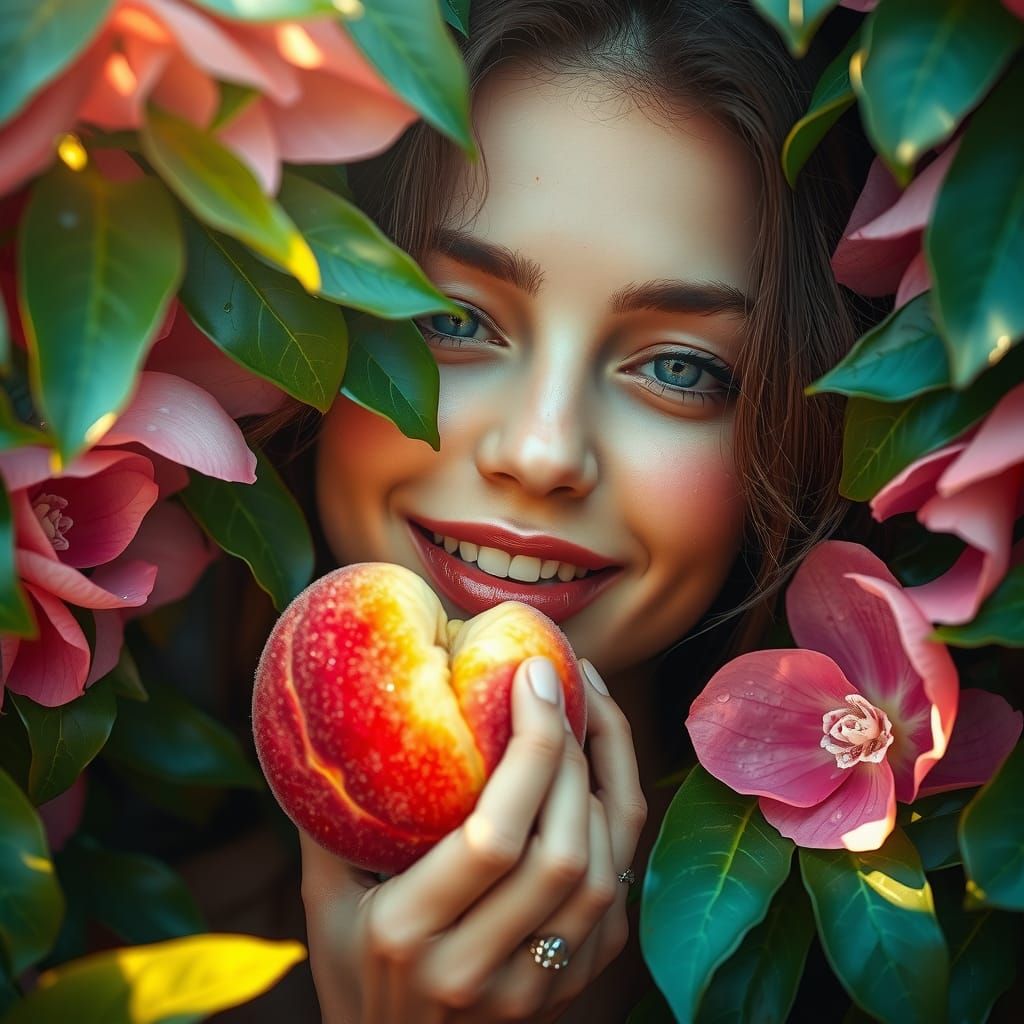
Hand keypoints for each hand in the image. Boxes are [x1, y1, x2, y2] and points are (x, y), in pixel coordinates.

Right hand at [299, 656, 645, 1022]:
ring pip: (598, 876)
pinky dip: (614, 832)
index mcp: (406, 933)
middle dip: (574, 753)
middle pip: (559, 851)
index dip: (530, 748)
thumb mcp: (323, 901)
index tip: (536, 675)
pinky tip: (597, 782)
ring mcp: (529, 991)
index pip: (493, 838)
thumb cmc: (352, 973)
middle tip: (566, 688)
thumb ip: (328, 819)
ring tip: (588, 723)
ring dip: (605, 786)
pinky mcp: (568, 995)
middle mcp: (473, 969)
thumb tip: (333, 723)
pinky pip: (613, 904)